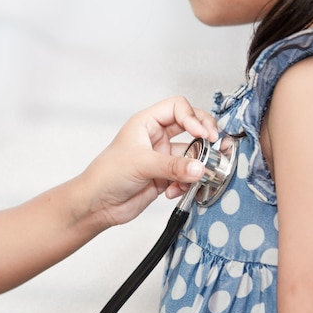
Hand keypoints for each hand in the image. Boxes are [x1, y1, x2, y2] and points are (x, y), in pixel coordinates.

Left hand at [79, 96, 217, 226]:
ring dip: (196, 165)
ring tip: (195, 174)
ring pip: (191, 154)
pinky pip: (186, 175)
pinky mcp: (165, 177)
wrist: (97, 204)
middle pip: (190, 127)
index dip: (193, 117)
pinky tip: (174, 190)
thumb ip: (173, 166)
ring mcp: (162, 157)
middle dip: (204, 136)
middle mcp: (156, 137)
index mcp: (146, 123)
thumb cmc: (106, 174)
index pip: (177, 107)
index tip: (202, 134)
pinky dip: (186, 183)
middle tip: (214, 144)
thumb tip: (199, 168)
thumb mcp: (141, 164)